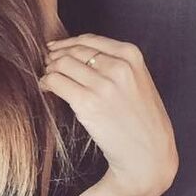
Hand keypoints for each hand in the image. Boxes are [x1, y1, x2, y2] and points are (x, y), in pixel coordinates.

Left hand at [39, 33, 178, 195]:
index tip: (55, 48)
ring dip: (49, 70)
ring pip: (61, 64)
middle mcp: (118, 66)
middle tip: (48, 66)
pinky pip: (55, 82)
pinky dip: (45, 82)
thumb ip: (115, 62)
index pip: (89, 40)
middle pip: (73, 52)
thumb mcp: (139, 81)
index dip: (67, 43)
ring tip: (48, 79)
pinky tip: (46, 88)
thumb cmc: (142, 120)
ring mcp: (103, 85)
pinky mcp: (87, 103)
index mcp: (131, 55)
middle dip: (56, 57)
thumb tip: (74, 50)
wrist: (149, 156)